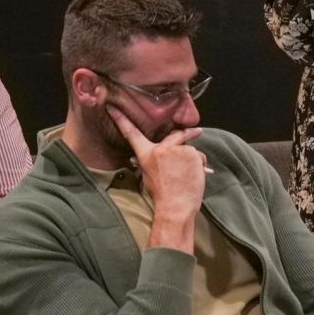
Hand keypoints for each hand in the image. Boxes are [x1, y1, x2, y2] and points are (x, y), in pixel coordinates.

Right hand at [107, 106, 206, 225]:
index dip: (121, 120)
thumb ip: (152, 161)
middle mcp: (161, 149)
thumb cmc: (162, 195)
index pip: (131, 134)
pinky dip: (200, 165)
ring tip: (189, 175)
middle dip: (187, 133)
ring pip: (190, 149)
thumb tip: (156, 156)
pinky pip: (199, 156)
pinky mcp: (191, 153)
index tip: (113, 107)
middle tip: (197, 131)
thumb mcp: (149, 176)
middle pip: (175, 134)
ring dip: (194, 159)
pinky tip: (195, 176)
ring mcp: (177, 150)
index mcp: (147, 154)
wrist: (175, 206)